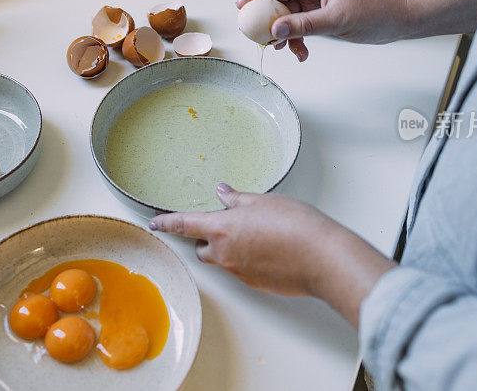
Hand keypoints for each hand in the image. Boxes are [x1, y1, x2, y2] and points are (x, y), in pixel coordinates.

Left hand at [149, 183, 395, 326]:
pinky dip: (249, 260)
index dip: (167, 222)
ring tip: (256, 236)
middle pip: (202, 249)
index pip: (184, 224)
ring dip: (230, 249)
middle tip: (226, 227)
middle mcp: (225, 254)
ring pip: (224, 260)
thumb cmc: (295, 225)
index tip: (155, 222)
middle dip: (207, 239)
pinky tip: (270, 250)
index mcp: (222, 228)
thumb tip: (223, 192)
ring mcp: (239, 272)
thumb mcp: (263, 201)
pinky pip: (243, 270)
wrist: (321, 257)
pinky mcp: (255, 284)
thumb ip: (237, 199)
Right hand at [237, 0, 410, 55]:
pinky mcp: (319, 13)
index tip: (242, 5)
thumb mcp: (336, 19)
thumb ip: (304, 25)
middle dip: (268, 18)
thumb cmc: (375, 12)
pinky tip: (300, 51)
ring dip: (283, 33)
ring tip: (283, 49)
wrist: (395, 21)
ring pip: (286, 15)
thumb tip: (277, 29)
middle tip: (258, 34)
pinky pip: (298, 25)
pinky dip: (296, 38)